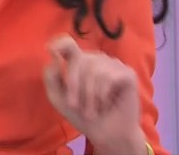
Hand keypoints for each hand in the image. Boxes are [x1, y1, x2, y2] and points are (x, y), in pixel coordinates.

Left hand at [43, 35, 146, 153]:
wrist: (106, 135)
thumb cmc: (83, 115)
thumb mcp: (59, 97)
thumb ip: (51, 76)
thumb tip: (53, 55)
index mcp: (79, 62)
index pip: (68, 43)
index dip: (60, 43)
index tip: (50, 50)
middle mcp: (96, 59)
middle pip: (79, 59)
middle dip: (74, 85)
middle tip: (74, 106)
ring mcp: (113, 65)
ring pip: (94, 69)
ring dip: (89, 94)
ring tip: (91, 110)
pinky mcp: (127, 74)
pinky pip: (109, 76)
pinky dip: (102, 94)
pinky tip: (105, 104)